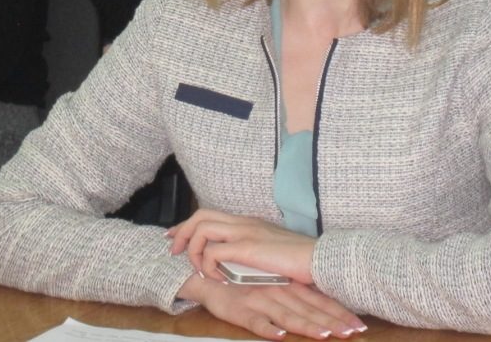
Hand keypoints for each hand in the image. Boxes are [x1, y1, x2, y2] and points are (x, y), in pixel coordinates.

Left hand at [168, 209, 316, 283]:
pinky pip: (213, 252)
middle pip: (200, 215)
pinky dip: (208, 265)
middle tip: (173, 249)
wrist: (317, 259)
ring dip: (193, 248)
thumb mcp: (270, 250)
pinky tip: (217, 277)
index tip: (175, 236)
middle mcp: (243, 222)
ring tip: (196, 267)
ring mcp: (245, 232)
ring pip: (202, 227)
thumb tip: (237, 261)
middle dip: (181, 232)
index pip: (210, 214)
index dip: (188, 224)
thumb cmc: (298, 259)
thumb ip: (252, 250)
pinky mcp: (247, 247)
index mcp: (248, 222)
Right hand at [179, 272, 366, 340]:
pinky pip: (256, 322)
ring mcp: (260, 301)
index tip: (358, 323)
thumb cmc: (242, 280)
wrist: (207, 274)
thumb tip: (318, 305)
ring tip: (327, 335)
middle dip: (332, 322)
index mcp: (287, 284)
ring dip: (308, 326)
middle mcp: (278, 292)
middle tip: (353, 332)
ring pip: (288, 316)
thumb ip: (292, 292)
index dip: (337, 312)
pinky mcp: (242, 311)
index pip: (317, 300)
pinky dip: (268, 329)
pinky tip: (279, 336)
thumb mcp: (271, 283)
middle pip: (309, 310)